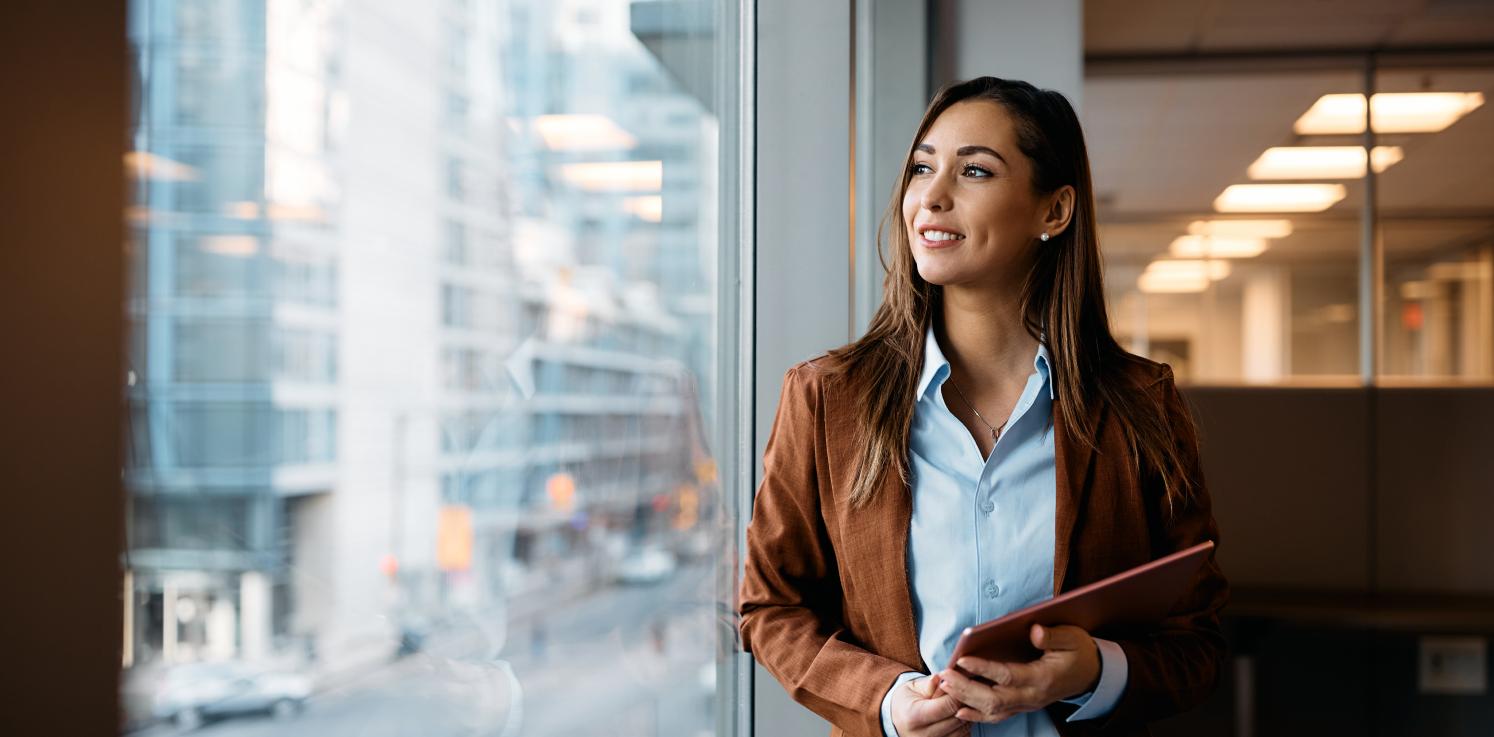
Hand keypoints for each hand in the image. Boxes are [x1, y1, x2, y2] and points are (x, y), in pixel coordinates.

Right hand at [889, 675, 969, 736]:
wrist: (897, 720)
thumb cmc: (906, 702)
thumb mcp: (913, 687)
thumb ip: (930, 683)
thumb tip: (944, 677)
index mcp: (913, 717)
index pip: (947, 706)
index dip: (957, 694)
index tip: (959, 684)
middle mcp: (922, 735)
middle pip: (957, 719)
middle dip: (964, 704)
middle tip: (962, 693)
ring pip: (963, 730)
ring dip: (965, 716)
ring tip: (958, 705)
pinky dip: (962, 727)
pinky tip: (955, 717)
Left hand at [934, 624, 1099, 724]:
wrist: (1092, 674)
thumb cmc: (1078, 651)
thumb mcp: (1071, 637)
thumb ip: (1052, 636)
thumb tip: (1033, 630)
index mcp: (1042, 678)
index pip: (1007, 675)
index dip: (983, 668)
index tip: (962, 659)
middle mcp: (1033, 696)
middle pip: (994, 699)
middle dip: (966, 688)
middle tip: (944, 675)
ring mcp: (1028, 704)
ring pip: (993, 710)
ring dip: (966, 699)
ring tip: (945, 686)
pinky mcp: (1023, 706)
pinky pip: (998, 716)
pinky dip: (977, 715)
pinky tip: (959, 710)